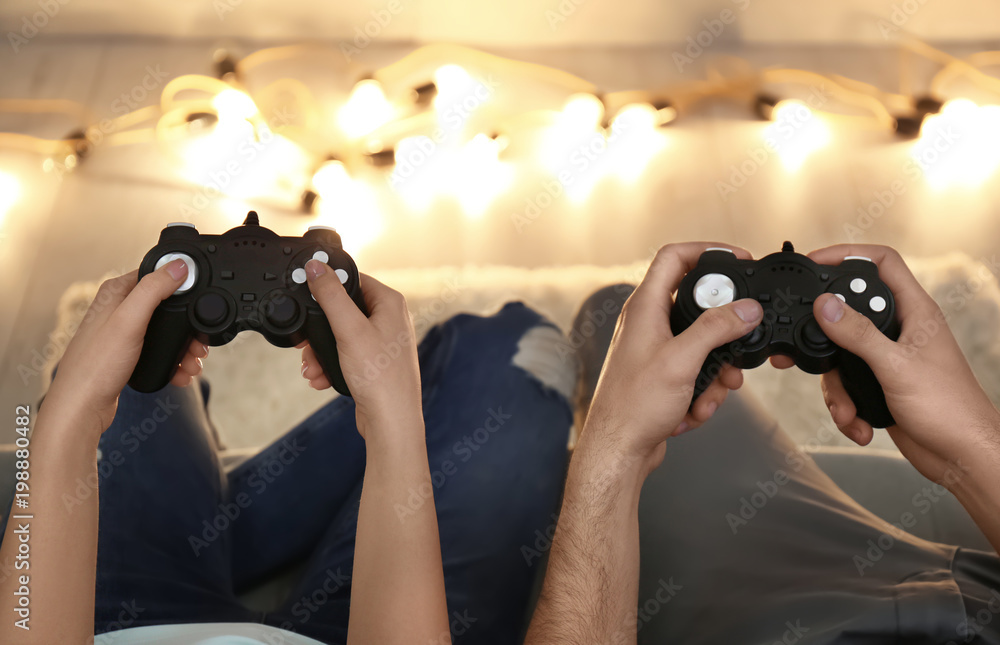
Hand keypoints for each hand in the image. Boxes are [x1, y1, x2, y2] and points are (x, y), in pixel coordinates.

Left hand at [40, 260, 206, 435]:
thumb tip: (179, 266)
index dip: (180, 287)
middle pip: (166, 307)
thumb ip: (154, 290)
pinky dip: (174, 360)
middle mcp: (118, 309)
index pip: (155, 275)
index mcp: (116, 293)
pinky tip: (181, 372)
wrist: (83, 406)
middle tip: (199, 344)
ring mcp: (123, 332)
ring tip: (193, 363)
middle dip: (187, 326)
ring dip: (184, 347)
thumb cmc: (96, 365)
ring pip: (165, 331)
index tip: (197, 302)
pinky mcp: (128, 353)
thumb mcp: (129, 320)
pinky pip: (159, 351)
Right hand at [299, 260, 421, 437]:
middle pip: (343, 309)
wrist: (391, 420)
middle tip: (305, 344)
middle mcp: (390, 318)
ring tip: (311, 367)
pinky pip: (346, 353)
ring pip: (341, 334)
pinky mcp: (375, 361)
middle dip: (320, 329)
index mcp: (390, 302)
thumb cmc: (381, 377)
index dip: (328, 288)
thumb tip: (316, 267)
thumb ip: (330, 296)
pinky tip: (321, 378)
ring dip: (321, 351)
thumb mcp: (349, 330)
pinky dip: (331, 364)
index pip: (353, 279)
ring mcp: (384, 341)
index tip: (309, 299)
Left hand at [581, 243, 763, 474]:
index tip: (737, 258)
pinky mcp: (662, 376)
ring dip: (715, 372)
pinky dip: (702, 392)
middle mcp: (647, 323)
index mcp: (644, 307)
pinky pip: (696, 373)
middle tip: (736, 347)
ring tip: (708, 394)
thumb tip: (746, 308)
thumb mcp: (682, 360)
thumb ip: (716, 329)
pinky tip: (692, 411)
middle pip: (699, 306)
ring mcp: (654, 350)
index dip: (707, 250)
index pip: (674, 257)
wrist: (617, 450)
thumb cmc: (633, 405)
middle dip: (723, 332)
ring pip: (702, 345)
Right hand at [807, 244, 999, 483]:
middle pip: (849, 311)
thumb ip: (858, 334)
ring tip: (848, 408)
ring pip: (841, 354)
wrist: (961, 455)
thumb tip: (826, 306)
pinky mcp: (879, 382)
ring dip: (837, 386)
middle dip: (827, 335)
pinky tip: (858, 422)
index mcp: (915, 312)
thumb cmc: (950, 408)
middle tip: (806, 338)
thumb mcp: (896, 367)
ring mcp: (888, 357)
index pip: (882, 263)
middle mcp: (901, 330)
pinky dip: (845, 406)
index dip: (847, 254)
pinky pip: (846, 383)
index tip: (815, 261)